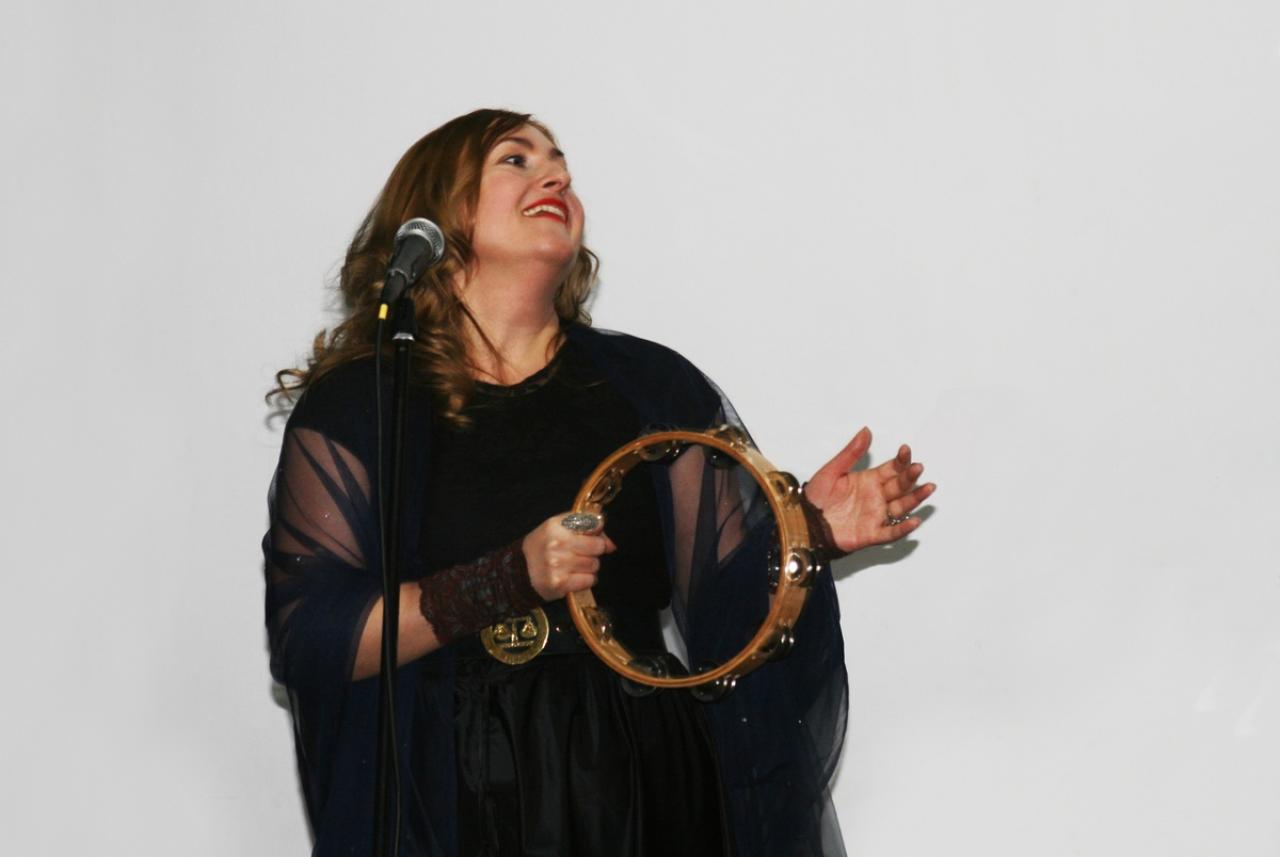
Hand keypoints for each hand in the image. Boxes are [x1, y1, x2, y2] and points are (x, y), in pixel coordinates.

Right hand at [522, 513, 616, 600]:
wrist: (518, 573)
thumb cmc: (542, 547)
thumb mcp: (557, 529)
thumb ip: (585, 529)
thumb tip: (611, 545)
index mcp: (556, 525)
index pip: (592, 523)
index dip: (596, 530)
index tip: (591, 534)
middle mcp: (557, 543)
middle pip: (598, 546)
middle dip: (594, 550)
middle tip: (582, 553)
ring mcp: (558, 564)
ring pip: (595, 565)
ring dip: (589, 567)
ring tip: (575, 566)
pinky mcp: (560, 583)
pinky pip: (590, 580)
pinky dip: (586, 580)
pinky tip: (574, 577)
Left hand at [803, 427, 934, 555]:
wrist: (804, 521)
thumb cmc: (816, 497)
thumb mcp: (832, 470)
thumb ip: (851, 453)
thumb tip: (866, 431)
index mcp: (870, 481)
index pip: (892, 469)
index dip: (901, 461)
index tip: (906, 450)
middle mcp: (877, 497)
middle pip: (900, 486)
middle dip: (910, 477)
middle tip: (918, 468)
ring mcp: (876, 515)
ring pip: (901, 507)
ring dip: (915, 498)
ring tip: (928, 488)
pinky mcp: (871, 533)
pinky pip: (891, 532)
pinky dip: (903, 528)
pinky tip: (914, 521)